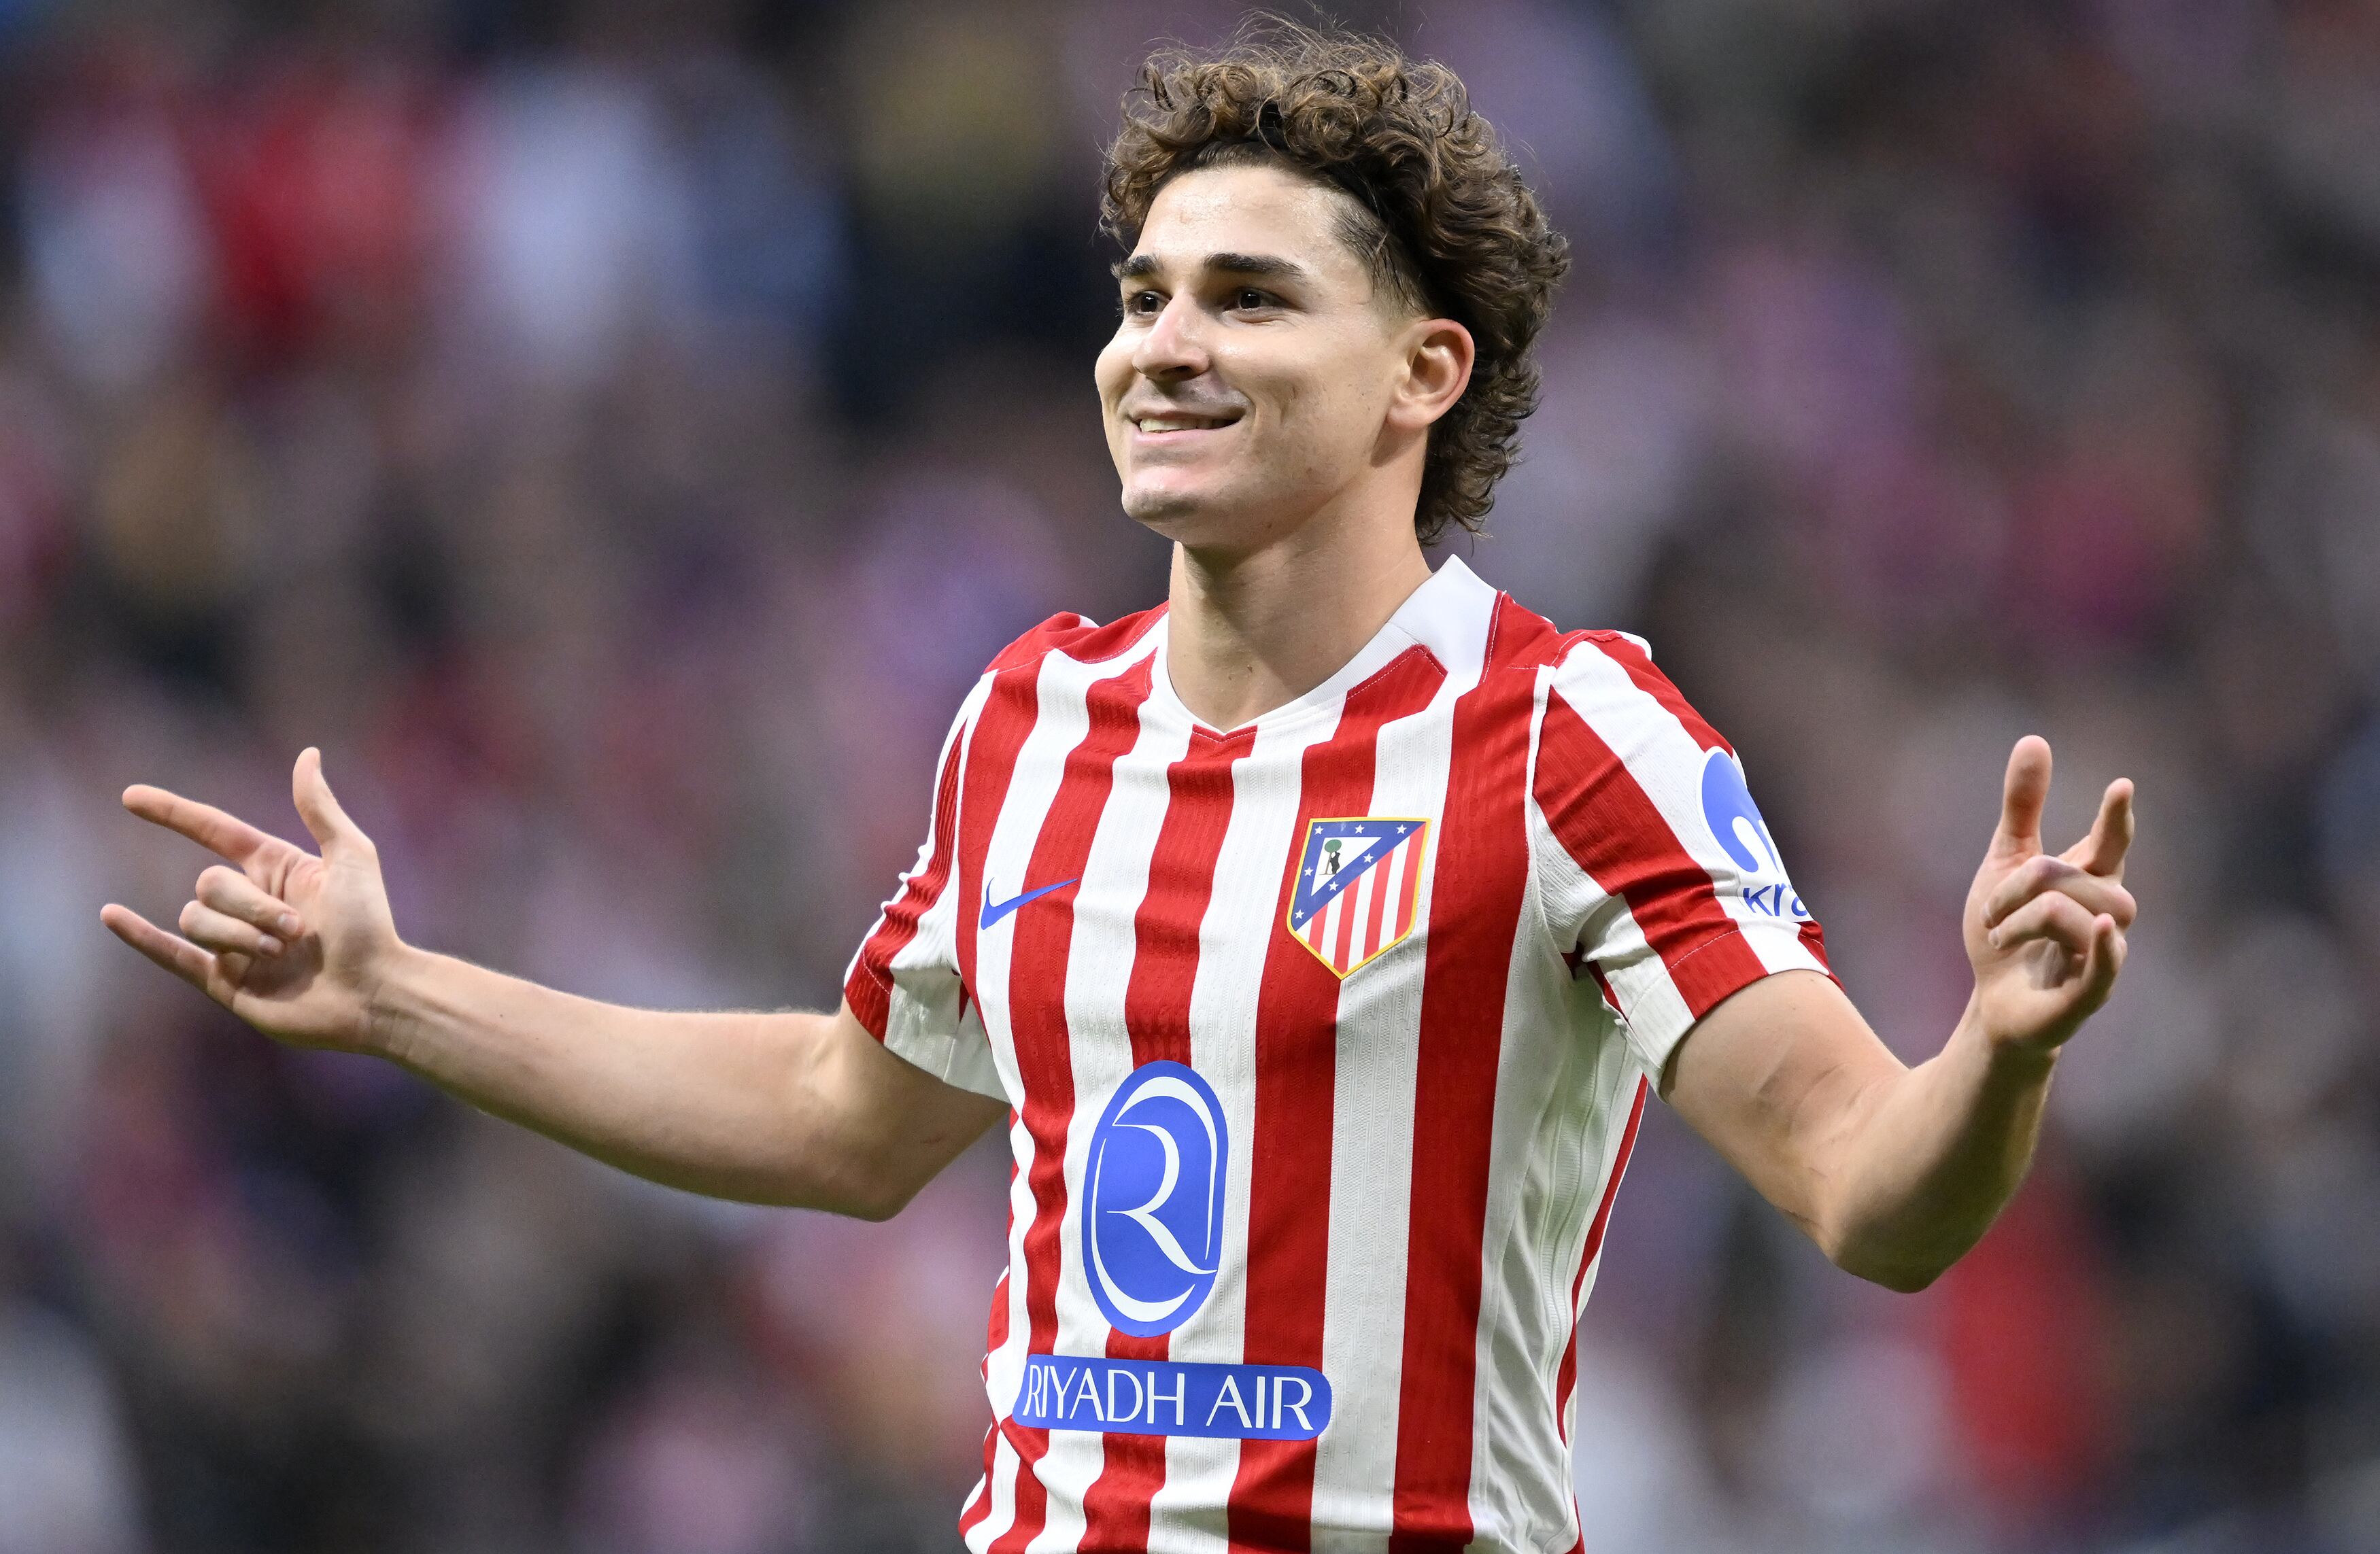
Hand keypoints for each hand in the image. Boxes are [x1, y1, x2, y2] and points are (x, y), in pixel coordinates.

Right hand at [100, 748, 402, 1053]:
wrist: (372, 995)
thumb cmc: (372, 926)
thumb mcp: (351, 857)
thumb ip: (320, 809)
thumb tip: (307, 754)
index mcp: (277, 868)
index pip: (213, 831)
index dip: (173, 813)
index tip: (131, 797)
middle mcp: (251, 903)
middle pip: (209, 884)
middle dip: (250, 905)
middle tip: (298, 930)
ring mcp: (235, 943)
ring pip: (196, 920)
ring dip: (238, 934)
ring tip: (282, 952)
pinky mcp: (226, 982)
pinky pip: (171, 955)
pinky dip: (140, 937)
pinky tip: (111, 916)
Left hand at [1963, 736, 2136, 1056]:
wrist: (1990, 1004)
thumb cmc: (2007, 935)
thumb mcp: (2004, 864)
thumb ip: (2023, 808)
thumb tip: (2035, 740)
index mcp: (2087, 884)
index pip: (2111, 846)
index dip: (2116, 819)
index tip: (2121, 786)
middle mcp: (2103, 917)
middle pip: (2079, 880)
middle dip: (2028, 884)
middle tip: (1990, 908)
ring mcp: (2099, 956)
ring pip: (2079, 914)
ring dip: (2023, 919)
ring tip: (1996, 935)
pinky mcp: (2086, 995)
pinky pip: (2106, 967)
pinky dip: (2103, 946)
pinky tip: (2100, 928)